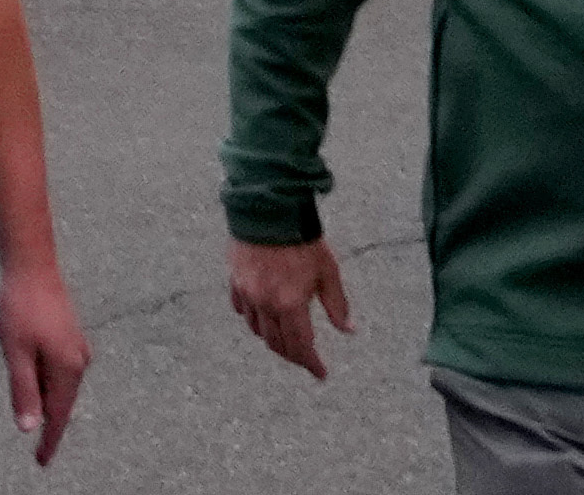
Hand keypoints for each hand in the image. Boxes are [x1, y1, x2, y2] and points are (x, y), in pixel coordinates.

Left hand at [0, 256, 93, 462]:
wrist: (31, 266)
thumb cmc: (20, 308)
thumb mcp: (15, 352)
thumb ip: (23, 391)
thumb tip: (29, 428)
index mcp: (67, 369)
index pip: (58, 416)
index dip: (49, 441)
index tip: (41, 462)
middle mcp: (79, 361)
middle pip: (61, 401)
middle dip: (46, 420)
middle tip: (36, 446)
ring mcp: (77, 348)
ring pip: (59, 384)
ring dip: (43, 396)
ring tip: (26, 396)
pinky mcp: (70, 337)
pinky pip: (59, 370)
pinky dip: (45, 379)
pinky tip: (30, 373)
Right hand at [225, 237, 355, 378]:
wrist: (269, 209)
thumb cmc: (303, 239)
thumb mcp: (328, 271)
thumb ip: (337, 305)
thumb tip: (348, 330)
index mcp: (291, 304)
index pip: (301, 346)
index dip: (311, 364)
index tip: (321, 374)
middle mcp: (266, 304)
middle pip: (277, 344)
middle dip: (293, 356)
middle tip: (306, 359)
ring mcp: (248, 293)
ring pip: (258, 331)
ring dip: (273, 340)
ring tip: (286, 339)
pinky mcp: (235, 281)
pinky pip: (242, 311)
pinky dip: (253, 320)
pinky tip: (263, 317)